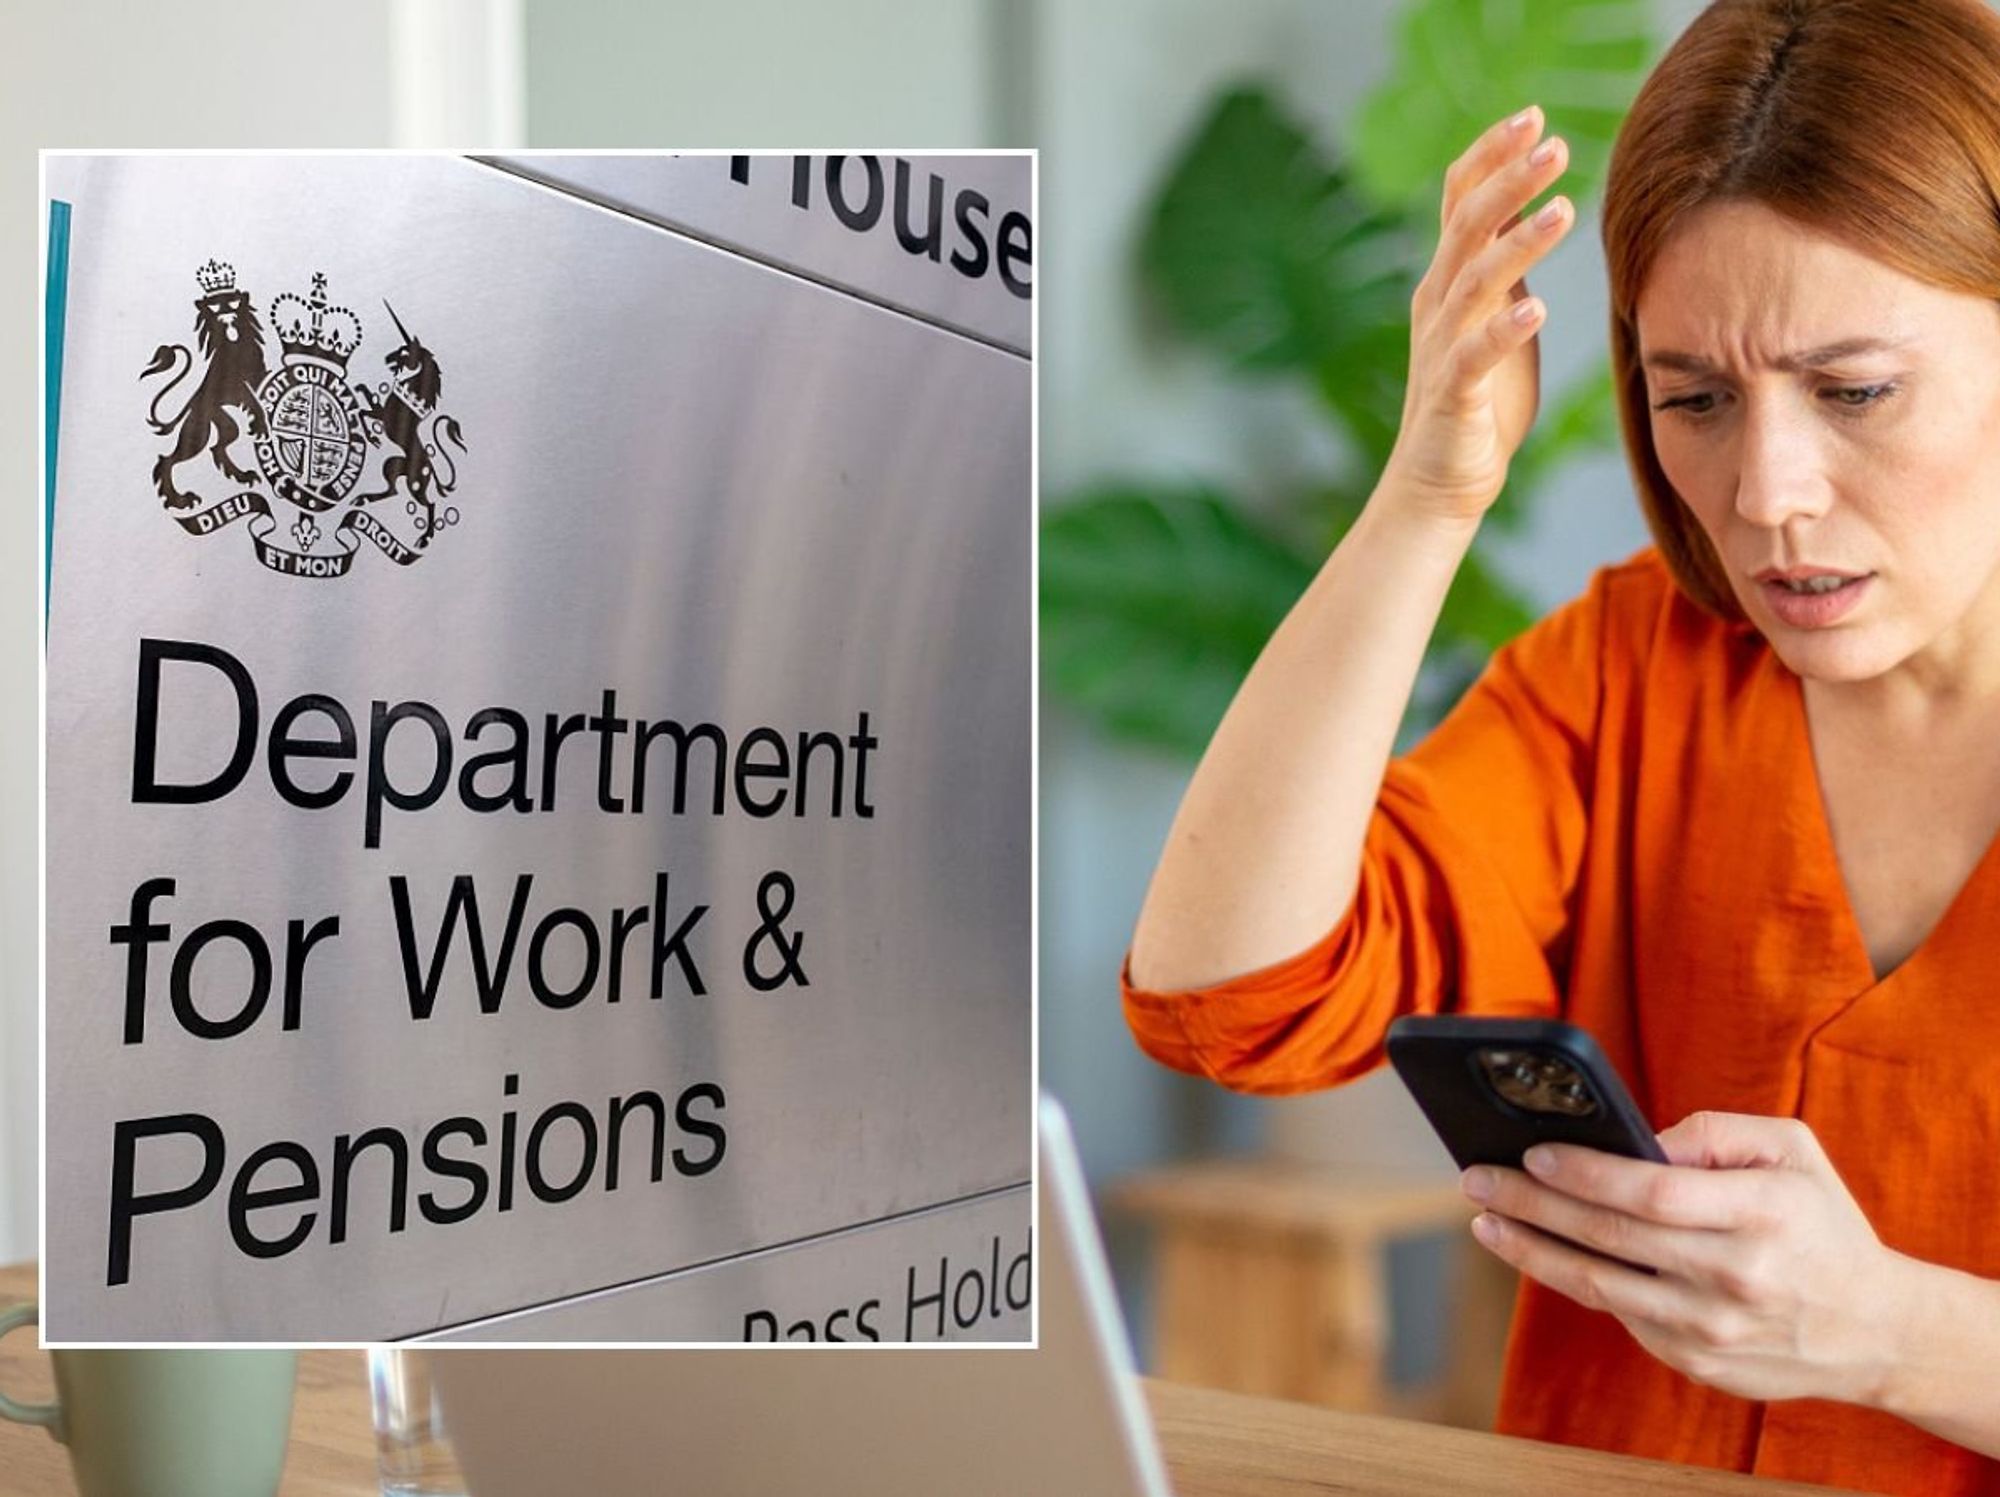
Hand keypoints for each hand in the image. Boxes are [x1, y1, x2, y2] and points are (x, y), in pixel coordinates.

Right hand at [1382, 105, 1573, 525]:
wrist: (1438, 483)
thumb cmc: (1477, 403)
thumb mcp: (1497, 322)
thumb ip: (1509, 273)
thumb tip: (1536, 213)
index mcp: (1449, 281)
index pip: (1459, 200)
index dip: (1490, 155)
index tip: (1533, 115)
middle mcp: (1438, 304)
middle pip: (1466, 225)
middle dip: (1508, 180)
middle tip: (1553, 143)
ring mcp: (1442, 347)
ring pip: (1475, 281)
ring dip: (1519, 243)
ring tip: (1565, 210)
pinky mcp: (1453, 393)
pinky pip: (1476, 355)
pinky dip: (1505, 329)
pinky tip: (1539, 308)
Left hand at [1460, 1111, 1912, 1405]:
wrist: (1873, 1330)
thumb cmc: (1820, 1224)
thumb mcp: (1791, 1151)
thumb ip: (1714, 1132)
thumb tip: (1637, 1139)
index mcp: (1762, 1214)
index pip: (1653, 1192)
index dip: (1585, 1173)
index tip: (1532, 1154)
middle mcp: (1735, 1277)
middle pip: (1611, 1237)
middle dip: (1531, 1204)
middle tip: (1476, 1178)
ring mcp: (1712, 1329)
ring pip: (1599, 1285)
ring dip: (1531, 1249)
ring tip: (1486, 1220)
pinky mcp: (1697, 1362)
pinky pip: (1619, 1315)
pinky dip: (1572, 1281)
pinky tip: (1537, 1252)